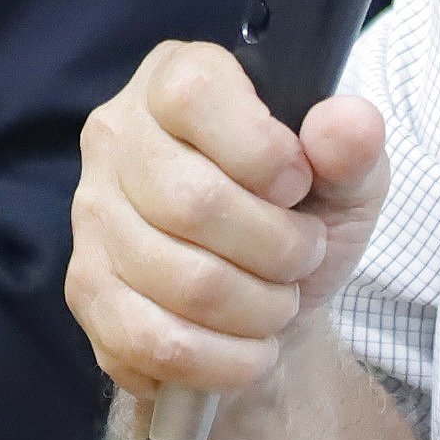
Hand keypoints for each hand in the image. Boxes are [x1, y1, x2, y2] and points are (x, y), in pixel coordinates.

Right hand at [66, 40, 388, 408]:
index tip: (299, 185)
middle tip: (301, 257)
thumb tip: (347, 124)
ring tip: (278, 301)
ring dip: (259, 309)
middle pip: (192, 201)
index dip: (261, 150)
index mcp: (173, 79)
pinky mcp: (86, 290)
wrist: (268, 302)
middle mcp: (116, 137)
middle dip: (278, 249)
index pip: (193, 95)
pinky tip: (248, 350)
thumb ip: (353, 149)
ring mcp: (92, 216)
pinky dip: (225, 360)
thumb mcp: (346, 179)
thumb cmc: (300, 219)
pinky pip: (157, 342)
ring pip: (183, 282)